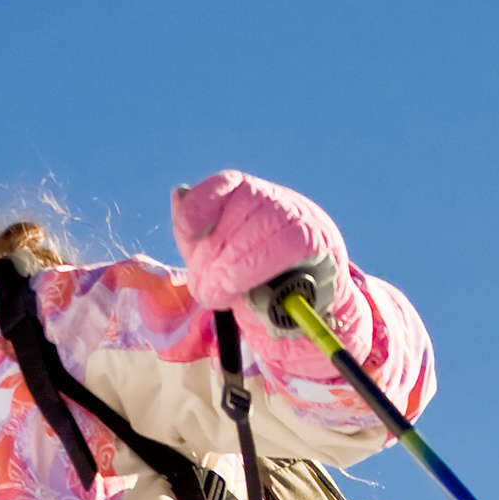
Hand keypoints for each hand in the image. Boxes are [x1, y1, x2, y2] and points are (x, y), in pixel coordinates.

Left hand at [171, 170, 346, 317]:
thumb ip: (198, 236)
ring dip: (233, 265)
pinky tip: (244, 289)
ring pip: (262, 225)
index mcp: (249, 197)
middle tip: (203, 290)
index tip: (188, 236)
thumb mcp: (221, 262)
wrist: (308, 314)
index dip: (200, 208)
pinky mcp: (319, 239)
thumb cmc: (261, 285)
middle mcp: (275, 198)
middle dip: (212, 253)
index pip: (224, 185)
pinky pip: (289, 244)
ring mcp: (300, 215)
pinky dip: (260, 266)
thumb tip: (179, 195)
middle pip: (240, 208)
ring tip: (218, 296)